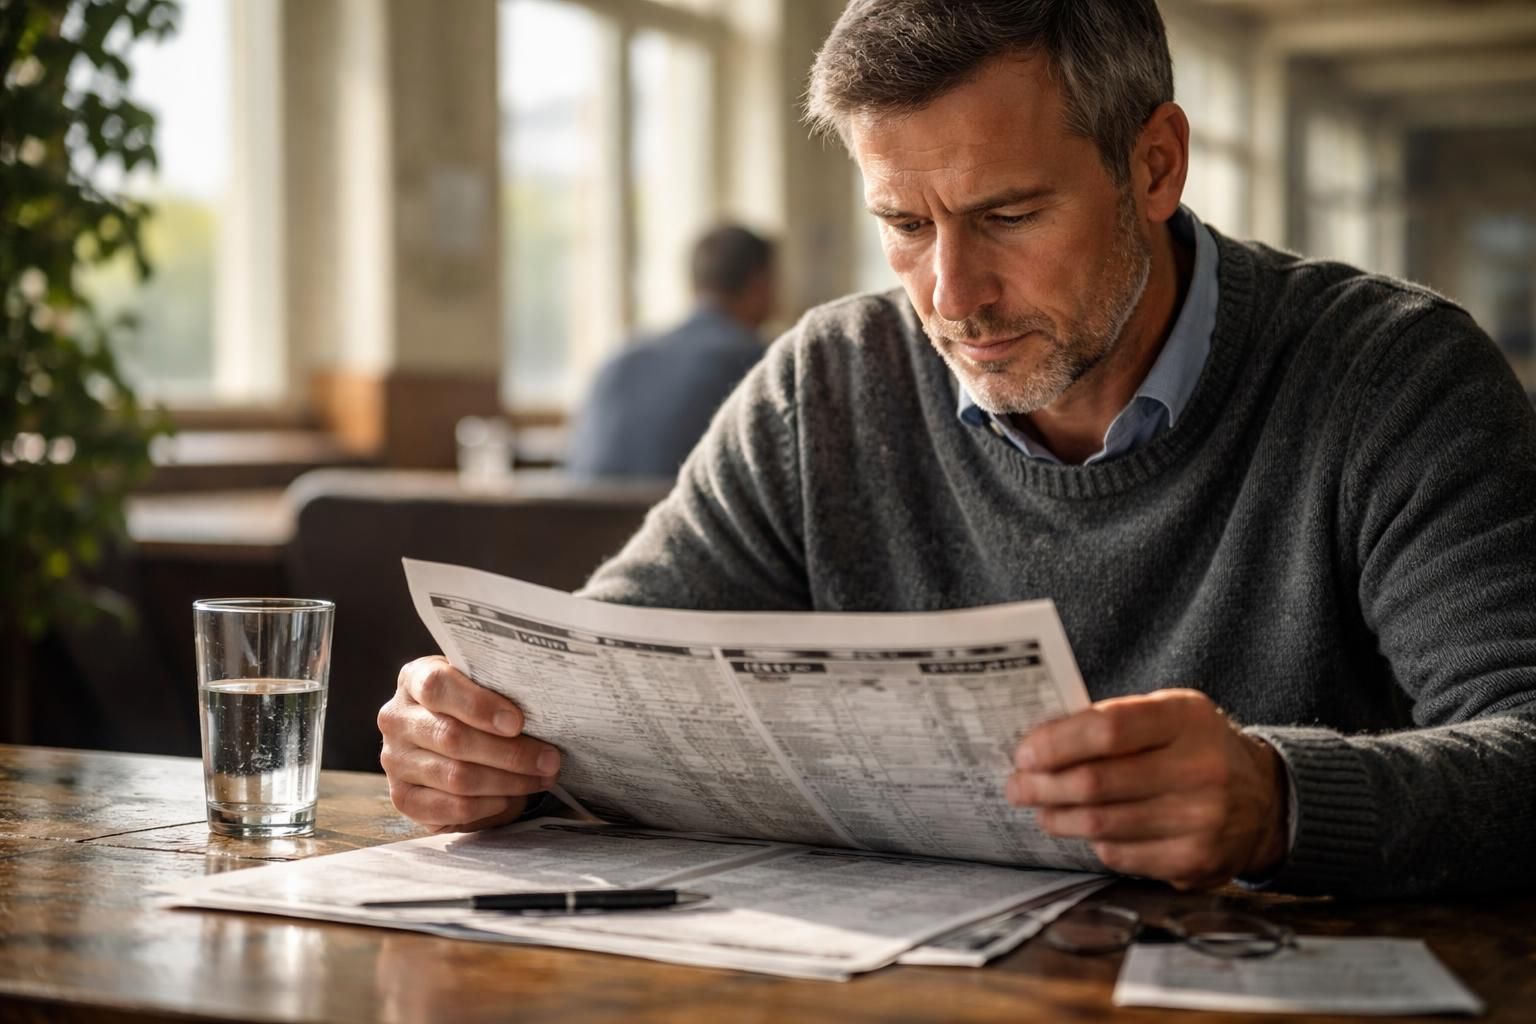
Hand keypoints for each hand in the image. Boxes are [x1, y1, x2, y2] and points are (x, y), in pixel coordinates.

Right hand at [378, 656, 561, 832]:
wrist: (449, 739)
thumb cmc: (476, 707)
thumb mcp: (482, 686)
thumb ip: (499, 690)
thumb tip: (542, 710)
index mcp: (415, 679)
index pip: (437, 687)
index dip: (478, 705)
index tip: (517, 722)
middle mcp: (397, 719)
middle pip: (452, 738)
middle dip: (509, 752)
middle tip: (549, 759)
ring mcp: (394, 761)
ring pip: (455, 776)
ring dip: (507, 782)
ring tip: (540, 778)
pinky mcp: (402, 798)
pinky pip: (448, 808)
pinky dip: (485, 806)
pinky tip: (508, 797)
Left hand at [1007, 689, 1287, 888]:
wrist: (1265, 799)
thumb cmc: (1196, 748)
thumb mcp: (1167, 714)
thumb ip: (1111, 721)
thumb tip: (1039, 742)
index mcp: (1186, 719)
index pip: (1108, 729)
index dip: (1056, 743)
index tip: (1024, 753)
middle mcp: (1200, 769)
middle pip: (1096, 782)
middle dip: (1043, 785)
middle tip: (1016, 786)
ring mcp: (1201, 820)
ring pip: (1102, 824)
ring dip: (1058, 817)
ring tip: (1041, 808)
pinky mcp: (1196, 861)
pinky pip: (1120, 855)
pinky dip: (1094, 841)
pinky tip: (1085, 829)